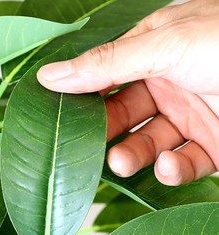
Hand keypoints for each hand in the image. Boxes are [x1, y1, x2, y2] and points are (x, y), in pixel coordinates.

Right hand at [37, 0, 218, 185]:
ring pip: (145, 144)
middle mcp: (171, 84)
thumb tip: (49, 75)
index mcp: (158, 50)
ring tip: (120, 161)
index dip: (80, 94)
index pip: (106, 75)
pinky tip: (170, 164)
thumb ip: (106, 64)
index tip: (55, 113)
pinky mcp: (211, 149)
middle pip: (121, 114)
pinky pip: (180, 164)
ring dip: (130, 156)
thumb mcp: (166, 44)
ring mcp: (191, 118)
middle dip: (102, 131)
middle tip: (84, 144)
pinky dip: (170, 170)